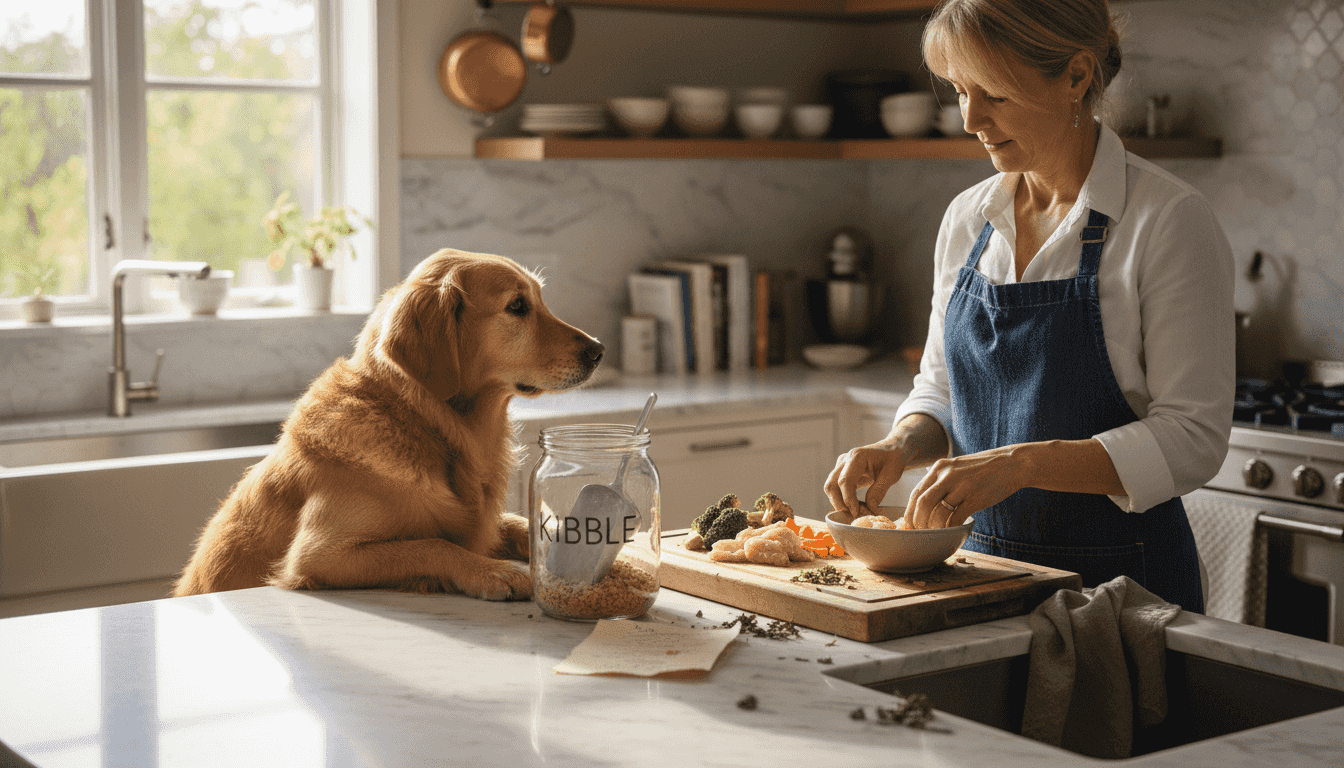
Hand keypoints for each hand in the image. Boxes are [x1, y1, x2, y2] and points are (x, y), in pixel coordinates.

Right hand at [824, 442, 909, 518]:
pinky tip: (857, 507)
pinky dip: (843, 500)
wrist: (892, 450)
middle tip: (854, 516)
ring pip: (831, 488)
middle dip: (839, 504)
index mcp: (856, 457)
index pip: (845, 481)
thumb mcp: (891, 475)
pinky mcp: (842, 472)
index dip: (848, 499)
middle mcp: (844, 460)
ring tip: (857, 513)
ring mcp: (841, 466)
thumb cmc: (893, 459)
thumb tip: (869, 508)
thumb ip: (879, 490)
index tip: (856, 513)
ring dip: (840, 503)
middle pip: (831, 485)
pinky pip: (836, 488)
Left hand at [905, 446, 1027, 528]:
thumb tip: (925, 500)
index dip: (910, 512)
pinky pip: (956, 519)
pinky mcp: (975, 498)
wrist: (1012, 464)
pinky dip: (950, 529)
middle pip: (922, 504)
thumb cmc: (983, 469)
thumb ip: (941, 480)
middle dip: (918, 522)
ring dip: (934, 528)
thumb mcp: (957, 466)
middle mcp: (947, 475)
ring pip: (937, 513)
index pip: (916, 492)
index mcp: (939, 467)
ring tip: (936, 534)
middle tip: (920, 532)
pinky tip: (952, 532)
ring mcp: (961, 487)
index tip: (909, 524)